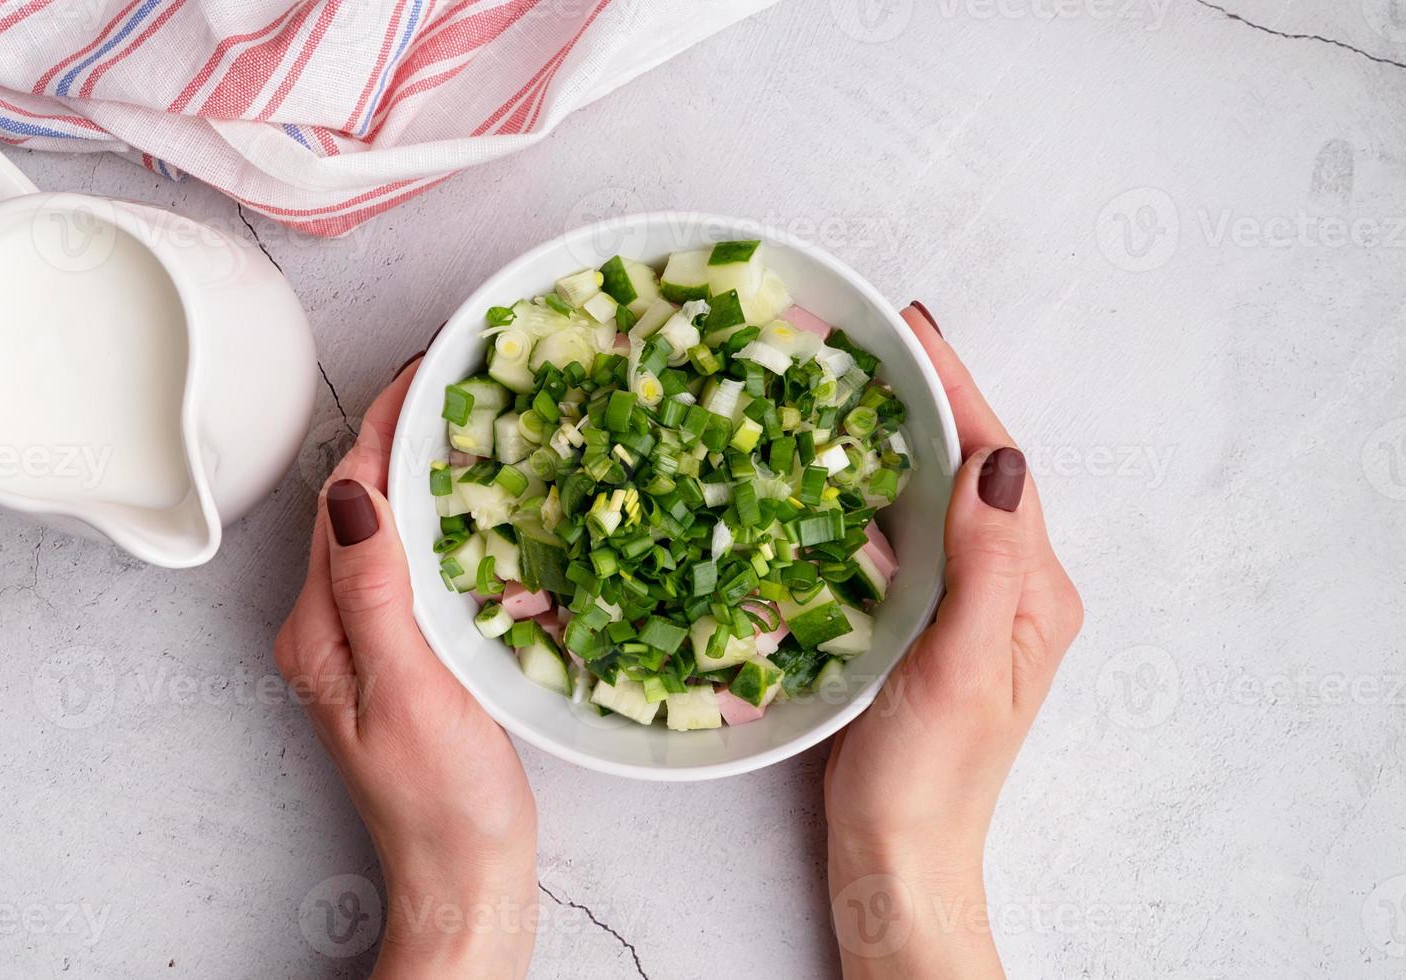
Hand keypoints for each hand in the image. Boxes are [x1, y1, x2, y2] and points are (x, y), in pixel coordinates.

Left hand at [274, 357, 537, 978]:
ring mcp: (365, 640)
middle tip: (458, 376)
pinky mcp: (402, 653)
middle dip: (401, 432)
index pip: (347, 496)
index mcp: (320, 627)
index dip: (386, 425)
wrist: (463, 878)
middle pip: (358, 502)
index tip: (430, 367)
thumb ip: (377, 590)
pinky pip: (411, 563)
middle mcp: (330, 625)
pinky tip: (476, 503)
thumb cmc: (443, 802)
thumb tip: (351, 489)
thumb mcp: (411, 690)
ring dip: (420, 468)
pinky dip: (441, 518)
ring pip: (386, 527)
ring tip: (469, 419)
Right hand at [824, 303, 1083, 977]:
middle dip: (928, 398)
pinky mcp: (921, 624)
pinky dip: (872, 492)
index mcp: (1032, 591)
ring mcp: (964, 605)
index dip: (958, 390)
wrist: (899, 856)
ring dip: (899, 436)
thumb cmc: (931, 778)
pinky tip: (836, 472)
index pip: (1000, 466)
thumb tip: (999, 461)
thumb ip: (986, 565)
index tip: (914, 330)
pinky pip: (903, 537)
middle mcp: (1008, 588)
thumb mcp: (961, 668)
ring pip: (935, 497)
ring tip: (853, 384)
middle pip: (971, 468)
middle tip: (875, 340)